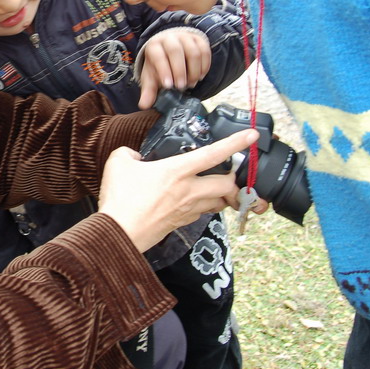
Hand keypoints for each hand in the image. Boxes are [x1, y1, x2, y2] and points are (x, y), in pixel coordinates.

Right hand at [98, 129, 258, 252]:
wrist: (118, 232)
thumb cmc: (120, 199)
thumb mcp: (118, 162)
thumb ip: (129, 153)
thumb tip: (135, 156)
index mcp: (177, 171)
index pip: (214, 154)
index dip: (235, 143)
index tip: (252, 135)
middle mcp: (188, 191)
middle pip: (227, 185)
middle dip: (232, 177)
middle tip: (228, 170)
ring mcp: (187, 209)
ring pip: (219, 202)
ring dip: (222, 194)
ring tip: (216, 186)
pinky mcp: (181, 223)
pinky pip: (202, 213)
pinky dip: (204, 206)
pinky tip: (193, 201)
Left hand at [137, 27, 210, 109]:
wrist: (170, 50)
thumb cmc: (160, 65)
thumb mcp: (152, 77)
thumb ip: (148, 91)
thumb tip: (144, 105)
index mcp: (154, 46)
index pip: (158, 56)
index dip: (164, 70)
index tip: (169, 85)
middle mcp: (169, 38)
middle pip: (176, 51)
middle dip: (180, 71)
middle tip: (182, 87)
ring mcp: (185, 37)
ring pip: (193, 52)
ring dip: (194, 70)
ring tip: (191, 83)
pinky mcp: (199, 39)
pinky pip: (205, 51)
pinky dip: (204, 66)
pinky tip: (200, 76)